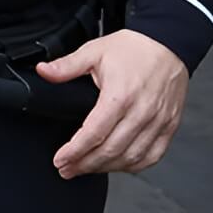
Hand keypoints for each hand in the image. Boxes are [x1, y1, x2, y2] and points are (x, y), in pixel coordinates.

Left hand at [38, 29, 189, 177]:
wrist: (168, 43)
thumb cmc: (132, 48)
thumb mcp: (94, 51)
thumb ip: (67, 65)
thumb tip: (42, 71)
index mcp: (120, 95)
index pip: (94, 133)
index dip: (75, 150)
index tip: (60, 159)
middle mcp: (141, 112)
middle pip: (111, 150)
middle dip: (85, 164)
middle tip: (66, 169)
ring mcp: (158, 122)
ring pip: (131, 157)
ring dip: (107, 168)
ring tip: (85, 169)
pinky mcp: (170, 126)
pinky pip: (153, 156)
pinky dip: (134, 166)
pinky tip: (117, 166)